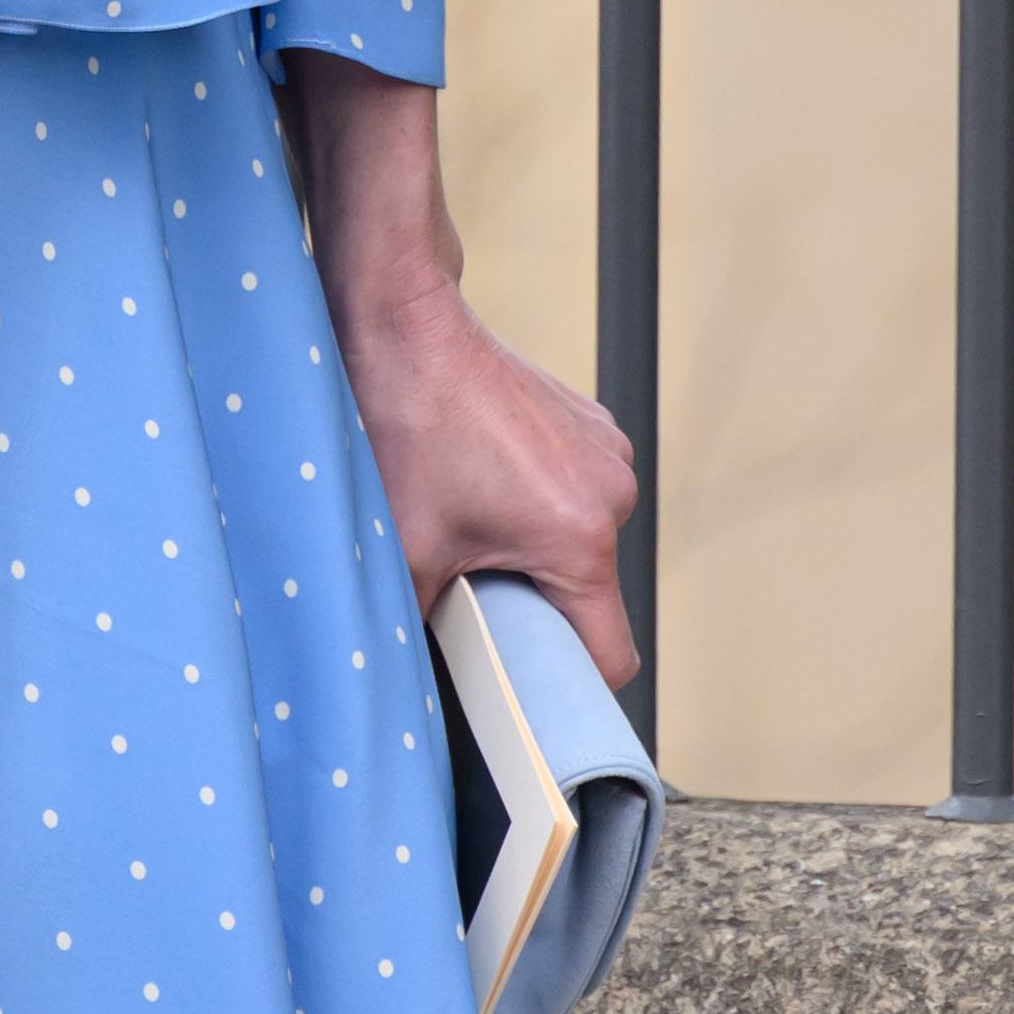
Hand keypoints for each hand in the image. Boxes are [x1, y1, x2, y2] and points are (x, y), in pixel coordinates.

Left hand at [274, 48, 636, 685]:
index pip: (606, 658)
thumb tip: (427, 685)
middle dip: (533, 608)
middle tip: (469, 597)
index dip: (563, 687)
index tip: (522, 689)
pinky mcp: (590, 427)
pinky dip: (534, 506)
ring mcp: (607, 454)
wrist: (400, 324)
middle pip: (589, 598)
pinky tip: (478, 483)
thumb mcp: (405, 549)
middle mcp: (612, 494)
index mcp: (579, 536)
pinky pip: (573, 497)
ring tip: (466, 525)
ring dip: (531, 553)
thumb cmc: (400, 428)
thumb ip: (427, 627)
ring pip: (579, 545)